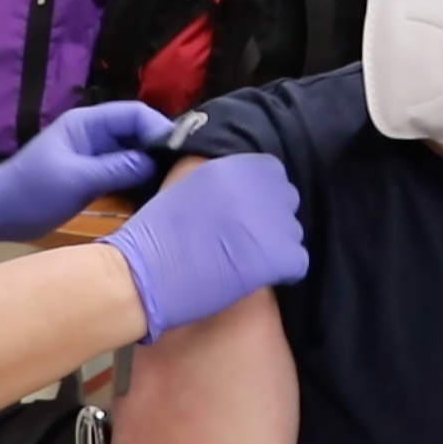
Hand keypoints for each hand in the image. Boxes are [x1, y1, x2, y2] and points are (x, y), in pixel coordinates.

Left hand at [0, 103, 173, 246]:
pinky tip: (155, 194)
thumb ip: (116, 168)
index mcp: (87, 124)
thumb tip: (155, 161)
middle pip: (138, 131)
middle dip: (160, 146)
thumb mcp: (76, 179)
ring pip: (134, 152)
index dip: (160, 128)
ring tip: (175, 182)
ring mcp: (94, 155)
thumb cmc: (30, 192)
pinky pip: (124, 171)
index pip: (135, 114)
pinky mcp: (93, 175)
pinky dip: (140, 179)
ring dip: (152, 164)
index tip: (182, 150)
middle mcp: (94, 134)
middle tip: (185, 170)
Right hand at [100, 155, 306, 342]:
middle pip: (286, 201)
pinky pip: (297, 262)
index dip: (260, 195)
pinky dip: (282, 272)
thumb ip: (214, 181)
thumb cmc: (152, 233)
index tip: (244, 212)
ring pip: (293, 232)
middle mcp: (258, 186)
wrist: (145, 271)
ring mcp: (272, 221)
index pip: (272, 173)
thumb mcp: (184, 186)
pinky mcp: (279, 256)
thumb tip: (232, 190)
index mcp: (234, 165)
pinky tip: (256, 278)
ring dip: (275, 246)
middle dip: (270, 219)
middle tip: (245, 240)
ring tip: (246, 261)